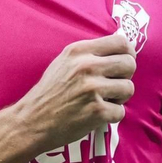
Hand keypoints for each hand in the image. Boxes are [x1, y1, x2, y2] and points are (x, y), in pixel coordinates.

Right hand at [14, 33, 135, 149]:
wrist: (32, 121)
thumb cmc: (49, 92)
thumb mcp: (64, 62)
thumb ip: (89, 54)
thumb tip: (121, 49)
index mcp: (79, 51)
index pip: (121, 42)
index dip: (128, 53)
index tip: (125, 61)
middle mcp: (87, 66)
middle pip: (129, 64)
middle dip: (125, 76)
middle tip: (113, 85)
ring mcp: (93, 89)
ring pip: (128, 88)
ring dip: (119, 97)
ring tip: (103, 100)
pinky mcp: (97, 111)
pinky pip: (120, 111)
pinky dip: (111, 116)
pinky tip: (96, 115)